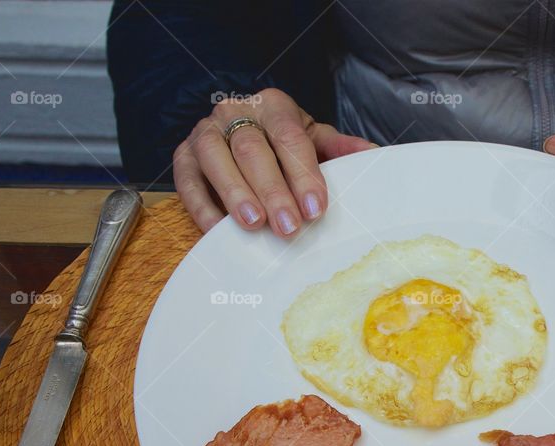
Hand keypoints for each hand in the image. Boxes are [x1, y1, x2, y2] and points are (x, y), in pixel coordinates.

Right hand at [174, 88, 374, 234]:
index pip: (289, 137)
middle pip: (253, 150)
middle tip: (289, 227)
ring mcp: (204, 133)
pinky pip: (187, 181)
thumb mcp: (312, 138)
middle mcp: (235, 113)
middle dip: (273, 191)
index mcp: (273, 106)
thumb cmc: (282, 141)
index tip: (315, 207)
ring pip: (216, 159)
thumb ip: (338, 148)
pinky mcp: (183, 157)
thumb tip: (371, 154)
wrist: (239, 128)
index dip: (303, 173)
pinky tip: (219, 231)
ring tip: (254, 225)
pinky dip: (202, 207)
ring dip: (235, 194)